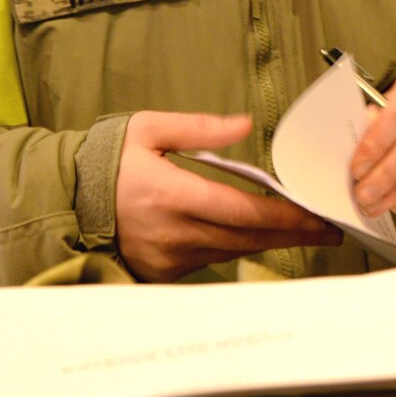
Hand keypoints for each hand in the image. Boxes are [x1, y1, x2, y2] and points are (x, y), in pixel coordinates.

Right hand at [115, 110, 341, 281]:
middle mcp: (172, 232)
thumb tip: (244, 124)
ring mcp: (168, 258)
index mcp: (170, 194)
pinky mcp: (164, 272)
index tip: (316, 218)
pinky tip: (259, 238)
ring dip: (269, 243)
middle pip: (247, 238)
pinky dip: (236, 248)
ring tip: (305, 233)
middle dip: (292, 234)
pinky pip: (211, 260)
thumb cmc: (109, 161)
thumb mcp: (148, 130)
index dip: (283, 217)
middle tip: (328, 231)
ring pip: (233, 251)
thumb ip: (198, 128)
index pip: (241, 211)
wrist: (67, 203)